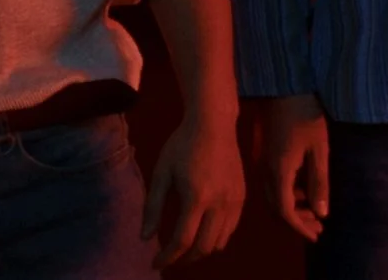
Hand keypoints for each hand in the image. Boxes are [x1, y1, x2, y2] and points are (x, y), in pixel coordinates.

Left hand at [143, 112, 246, 268]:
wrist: (214, 123)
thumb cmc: (182, 144)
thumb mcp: (162, 172)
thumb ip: (154, 206)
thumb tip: (145, 238)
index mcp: (196, 197)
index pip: (182, 241)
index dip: (168, 257)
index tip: (155, 263)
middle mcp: (219, 203)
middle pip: (204, 247)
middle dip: (185, 259)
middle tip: (169, 258)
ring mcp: (234, 201)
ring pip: (220, 242)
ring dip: (201, 250)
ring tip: (185, 247)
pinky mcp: (242, 197)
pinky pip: (231, 230)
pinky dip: (216, 238)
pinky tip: (203, 232)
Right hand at [253, 93, 328, 242]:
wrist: (283, 84)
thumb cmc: (305, 113)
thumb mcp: (320, 149)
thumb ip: (320, 182)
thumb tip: (321, 214)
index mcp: (278, 171)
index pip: (285, 212)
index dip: (300, 227)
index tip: (316, 236)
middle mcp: (265, 170)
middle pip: (276, 208)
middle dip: (296, 222)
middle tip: (318, 229)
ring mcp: (261, 162)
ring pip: (273, 197)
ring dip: (292, 209)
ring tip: (314, 213)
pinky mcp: (263, 154)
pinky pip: (271, 185)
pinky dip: (286, 195)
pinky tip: (302, 190)